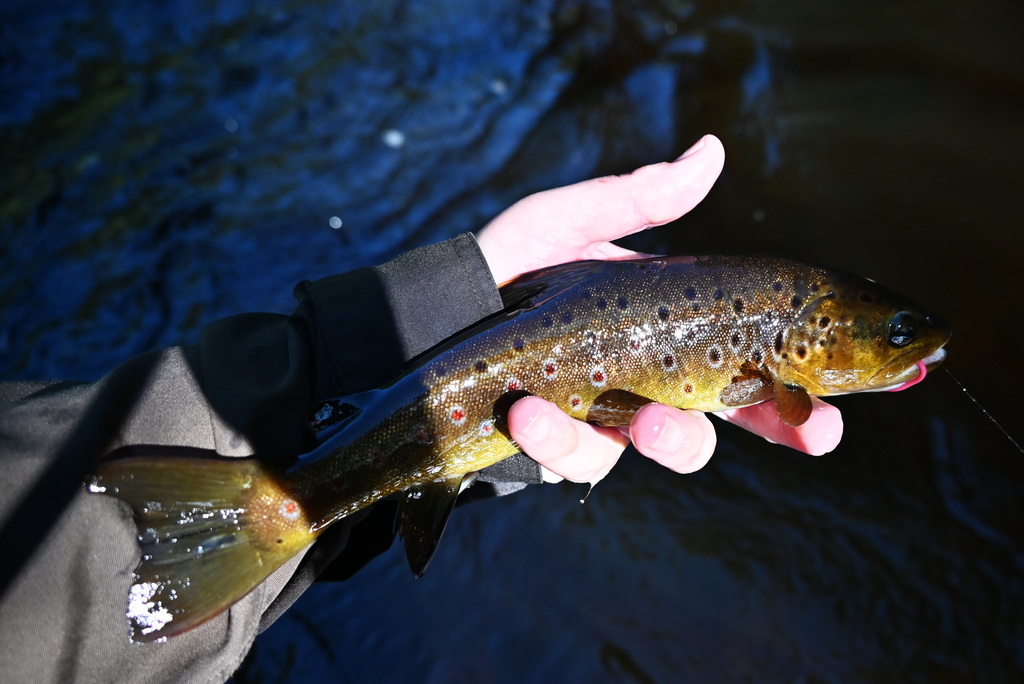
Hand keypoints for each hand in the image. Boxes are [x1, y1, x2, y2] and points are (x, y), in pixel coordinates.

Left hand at [475, 135, 842, 483]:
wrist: (436, 316)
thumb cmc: (507, 265)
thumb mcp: (567, 224)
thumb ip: (634, 202)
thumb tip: (712, 151)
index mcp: (672, 322)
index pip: (757, 348)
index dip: (811, 369)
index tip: (868, 383)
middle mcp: (654, 374)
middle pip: (739, 412)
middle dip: (785, 426)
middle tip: (818, 433)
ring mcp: (613, 415)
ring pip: (669, 446)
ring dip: (673, 440)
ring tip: (648, 422)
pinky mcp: (564, 444)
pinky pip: (579, 457)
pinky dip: (562, 437)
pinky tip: (534, 411)